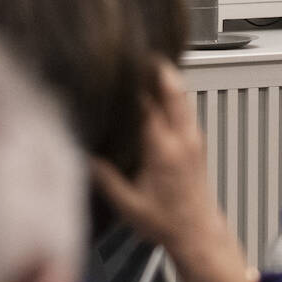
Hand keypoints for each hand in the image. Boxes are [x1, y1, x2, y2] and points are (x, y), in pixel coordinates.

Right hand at [89, 61, 254, 281]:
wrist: (200, 234)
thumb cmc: (165, 223)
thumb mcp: (128, 204)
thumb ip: (105, 177)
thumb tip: (81, 152)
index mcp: (164, 149)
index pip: (147, 105)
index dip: (131, 83)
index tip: (115, 65)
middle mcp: (182, 137)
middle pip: (172, 89)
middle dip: (155, 67)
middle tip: (136, 47)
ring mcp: (193, 137)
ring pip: (182, 96)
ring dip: (165, 77)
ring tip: (143, 61)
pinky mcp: (196, 142)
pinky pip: (184, 107)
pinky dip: (171, 93)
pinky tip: (155, 90)